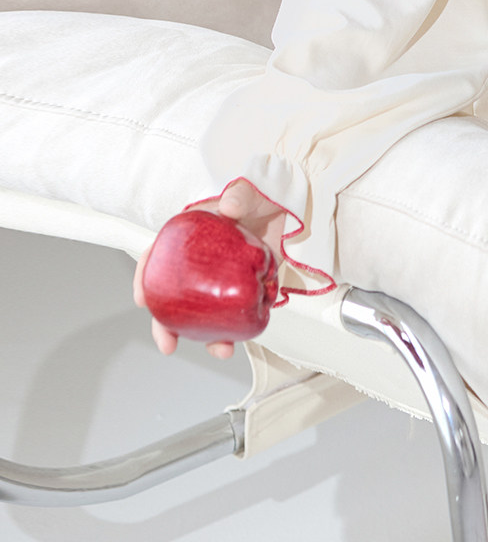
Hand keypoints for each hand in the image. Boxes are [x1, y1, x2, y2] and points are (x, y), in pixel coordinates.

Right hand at [134, 178, 288, 359]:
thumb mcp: (247, 192)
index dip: (145, 276)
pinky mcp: (243, 288)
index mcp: (190, 237)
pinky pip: (234, 313)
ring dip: (206, 336)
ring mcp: (220, 279)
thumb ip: (239, 195)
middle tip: (167, 342)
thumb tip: (229, 206)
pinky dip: (235, 329)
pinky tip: (238, 339)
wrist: (289, 208)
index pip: (157, 255)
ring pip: (203, 313)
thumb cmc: (260, 198)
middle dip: (166, 324)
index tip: (142, 298)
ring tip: (219, 349)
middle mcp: (200, 263)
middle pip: (174, 296)